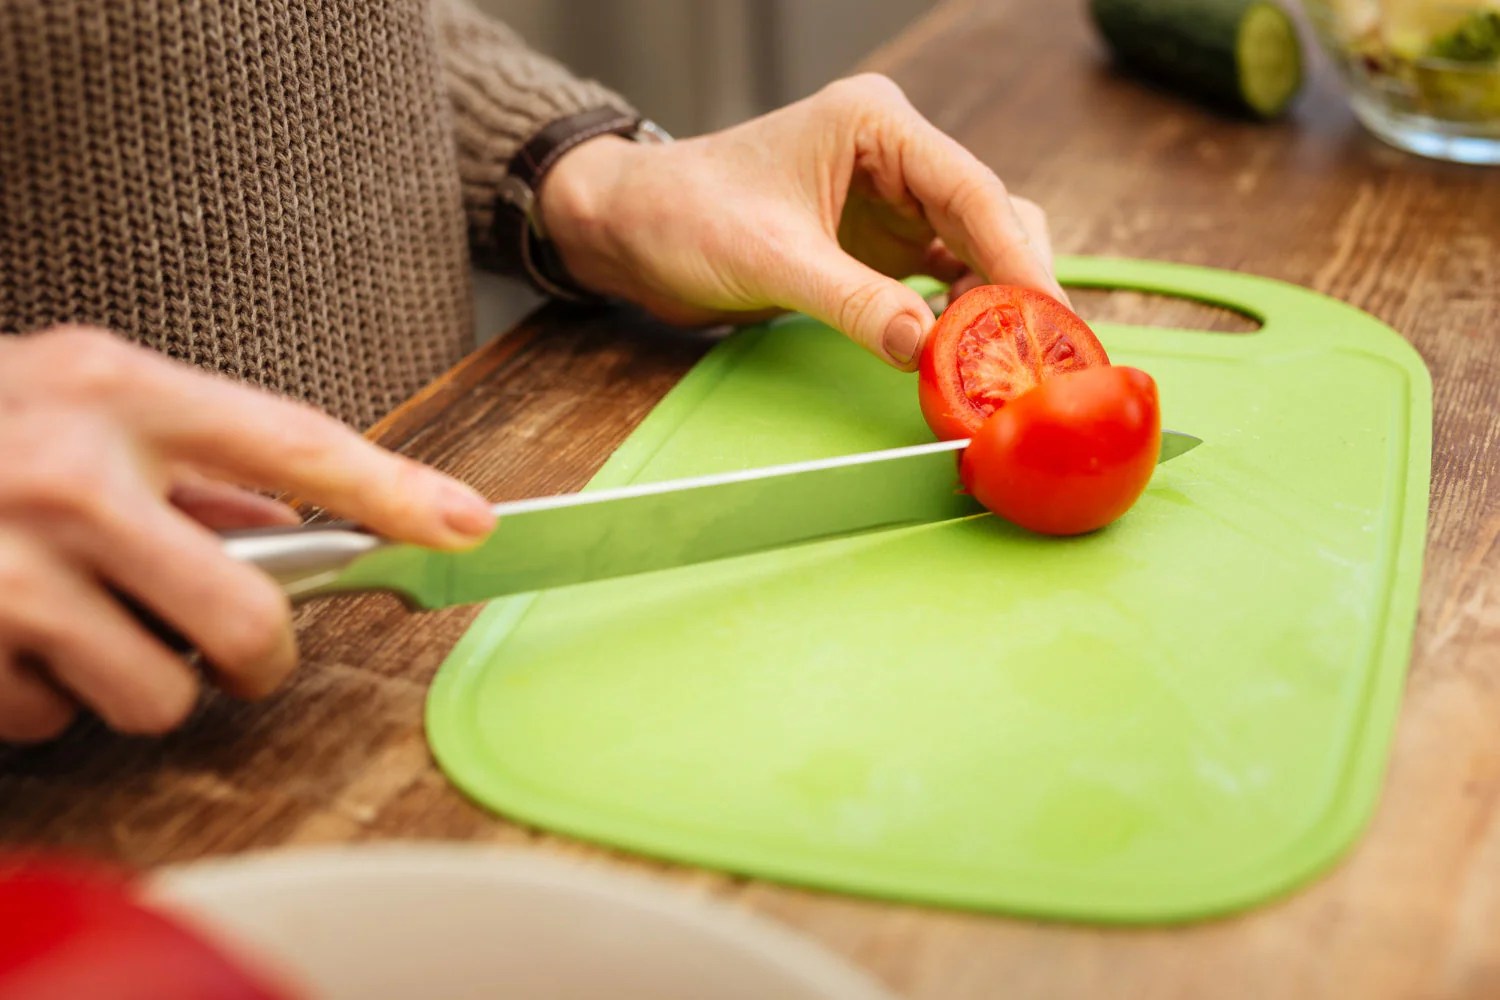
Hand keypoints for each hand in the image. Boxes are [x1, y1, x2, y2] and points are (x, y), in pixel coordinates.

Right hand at [0, 328, 494, 741]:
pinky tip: (12, 641)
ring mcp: (9, 564)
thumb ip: (191, 458)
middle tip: (240, 650)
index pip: (296, 445)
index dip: (397, 492)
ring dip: (140, 684)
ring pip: (158, 694)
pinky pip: (56, 716)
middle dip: (258, 658)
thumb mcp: (78, 397)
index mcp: (118, 390)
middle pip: (246, 618)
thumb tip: (298, 526)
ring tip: (88, 629)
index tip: (472, 528)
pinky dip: (47, 697)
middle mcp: (71, 474)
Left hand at [540, 73, 1063, 370]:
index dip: (1017, 257)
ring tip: (1009, 363)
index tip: (1046, 318)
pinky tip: (966, 353)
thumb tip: (927, 349)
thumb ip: (853, 301)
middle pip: (991, 215)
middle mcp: (895, 153)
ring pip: (977, 247)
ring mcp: (892, 197)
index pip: (972, 188)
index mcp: (875, 123)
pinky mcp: (880, 240)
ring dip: (993, 303)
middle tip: (1037, 354)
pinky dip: (960, 314)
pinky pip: (943, 275)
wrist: (633, 229)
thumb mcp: (770, 258)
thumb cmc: (685, 215)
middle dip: (1017, 283)